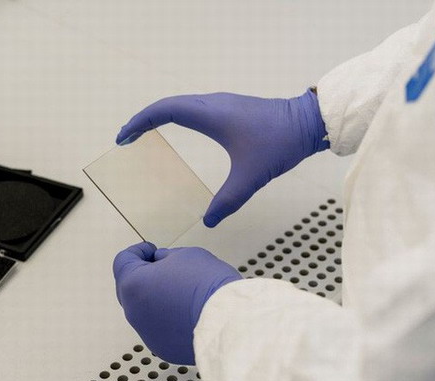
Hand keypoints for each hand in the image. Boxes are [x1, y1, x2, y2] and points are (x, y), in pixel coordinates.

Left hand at [113, 242, 241, 364]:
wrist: (228, 321)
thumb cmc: (208, 285)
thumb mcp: (187, 255)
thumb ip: (167, 257)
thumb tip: (161, 263)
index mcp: (134, 284)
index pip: (123, 261)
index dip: (138, 251)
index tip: (151, 250)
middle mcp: (134, 312)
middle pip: (130, 289)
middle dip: (145, 276)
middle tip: (166, 269)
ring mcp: (147, 333)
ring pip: (145, 311)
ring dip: (157, 299)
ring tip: (183, 292)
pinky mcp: (163, 348)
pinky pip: (160, 329)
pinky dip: (169, 320)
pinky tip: (189, 313)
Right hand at [116, 89, 328, 227]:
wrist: (309, 122)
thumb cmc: (281, 142)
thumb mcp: (252, 176)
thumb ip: (228, 200)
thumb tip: (208, 221)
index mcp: (211, 115)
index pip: (164, 111)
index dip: (140, 122)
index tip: (125, 137)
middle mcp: (213, 104)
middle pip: (167, 105)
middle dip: (143, 119)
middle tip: (126, 137)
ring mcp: (222, 104)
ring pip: (180, 104)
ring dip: (159, 115)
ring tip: (143, 131)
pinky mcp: (230, 109)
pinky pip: (193, 107)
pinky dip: (176, 115)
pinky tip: (177, 129)